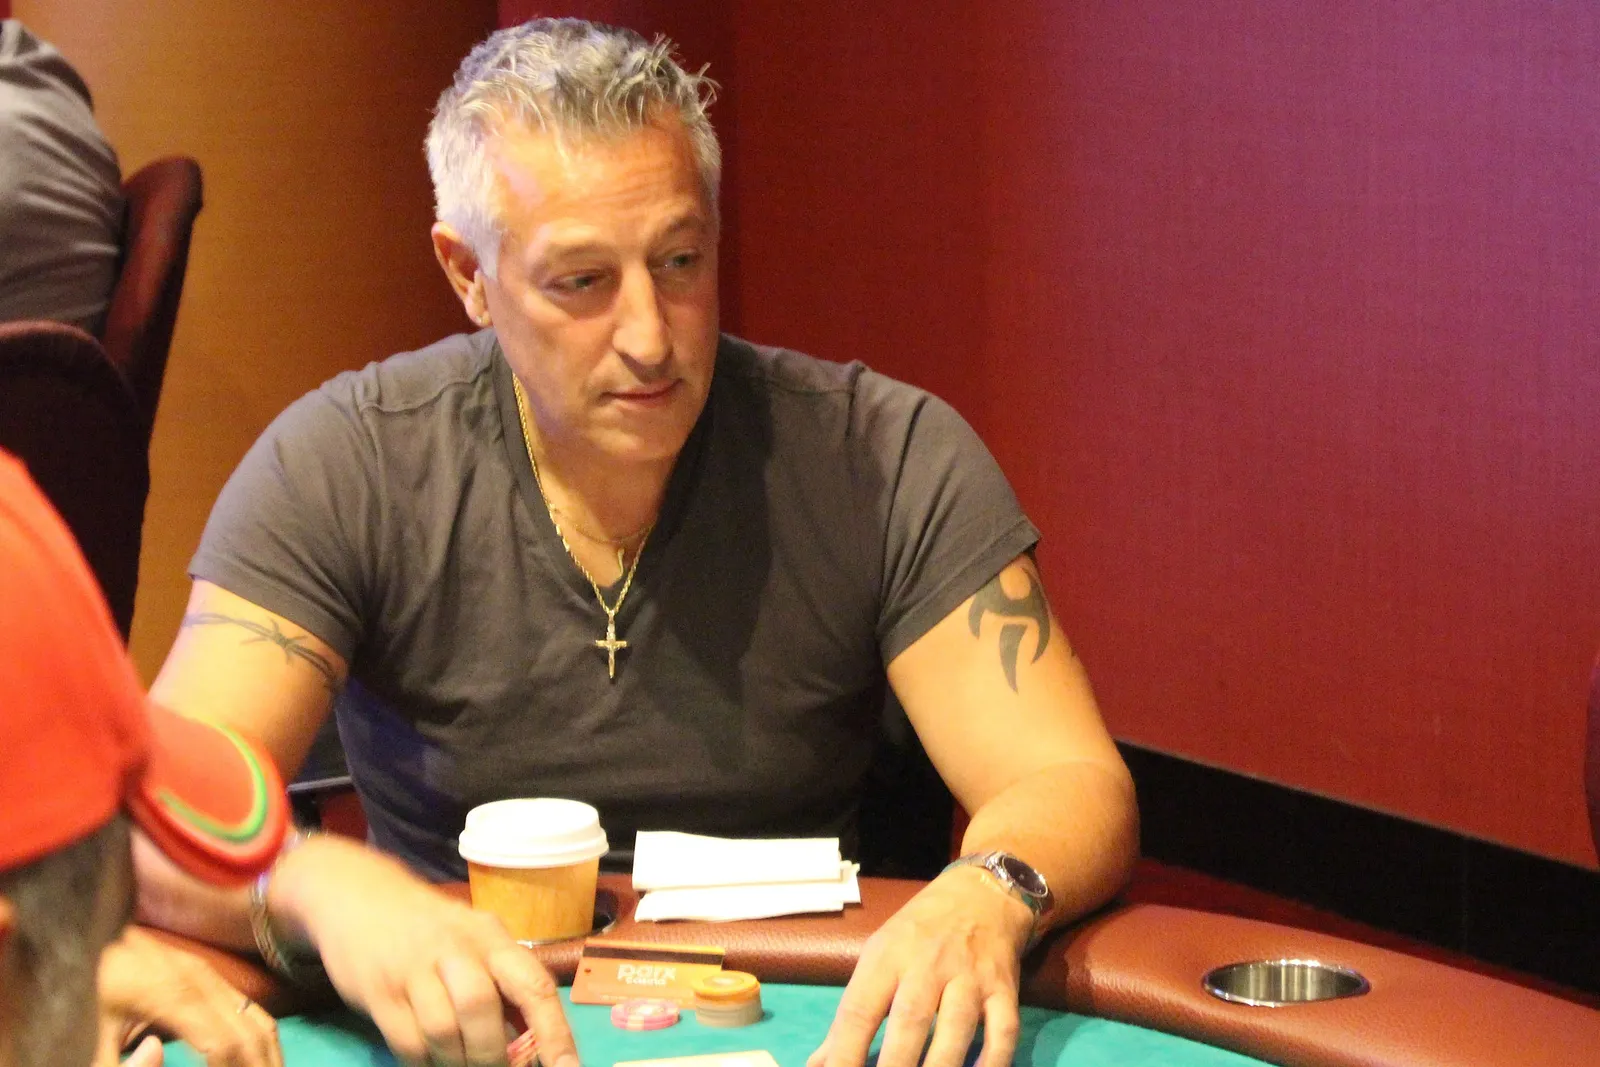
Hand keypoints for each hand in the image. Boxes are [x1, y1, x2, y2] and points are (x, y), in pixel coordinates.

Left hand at [95, 926, 280, 1066]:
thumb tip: (157, 1053)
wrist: (88, 943)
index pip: (222, 1043)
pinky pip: (249, 1008)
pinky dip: (261, 1036)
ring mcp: (207, 975)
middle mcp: (197, 981)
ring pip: (257, 1019)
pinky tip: (260, 1056)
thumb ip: (116, 1064)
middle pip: (249, 1033)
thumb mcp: (91, 1035)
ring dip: (268, 1053)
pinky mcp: (208, 975)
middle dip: (261, 1065)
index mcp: (169, 998)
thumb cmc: (88, 994)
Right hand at [274, 836, 578, 1066]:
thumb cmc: (430, 927)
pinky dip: (423, 1060)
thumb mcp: (475, 939)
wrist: (358, 896)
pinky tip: (429, 1056)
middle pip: (481, 1008)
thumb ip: (504, 982)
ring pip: (443, 1031)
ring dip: (455, 1061)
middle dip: (491, 1054)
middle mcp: (454, 948)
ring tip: (458, 1062)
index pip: (532, 985)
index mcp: (491, 937)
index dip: (554, 1032)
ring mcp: (412, 968)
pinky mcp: (377, 991)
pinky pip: (407, 1042)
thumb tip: (537, 1039)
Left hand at [809, 868, 1033, 1066]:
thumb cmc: (919, 932)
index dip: (845, 1050)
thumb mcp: (879, 956)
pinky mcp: (1004, 988)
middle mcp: (929, 964)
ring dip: (941, 1066)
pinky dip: (993, 1059)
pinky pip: (1003, 1030)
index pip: (860, 1008)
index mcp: (887, 956)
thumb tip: (820, 1063)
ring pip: (957, 1028)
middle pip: (910, 1020)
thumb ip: (853, 1012)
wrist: (980, 894)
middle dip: (896, 1066)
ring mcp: (971, 976)